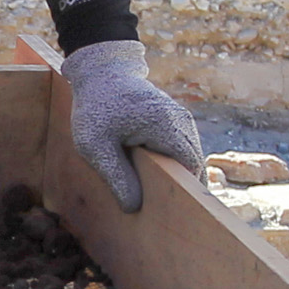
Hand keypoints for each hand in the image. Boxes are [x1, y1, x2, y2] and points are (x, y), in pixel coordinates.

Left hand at [63, 39, 201, 210]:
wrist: (101, 72)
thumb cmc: (95, 106)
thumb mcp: (94, 145)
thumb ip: (115, 176)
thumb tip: (134, 207)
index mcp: (166, 126)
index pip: (190, 169)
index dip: (185, 194)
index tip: (173, 215)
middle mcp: (182, 122)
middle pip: (194, 166)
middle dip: (181, 189)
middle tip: (167, 217)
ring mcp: (182, 120)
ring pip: (189, 159)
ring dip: (177, 177)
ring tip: (162, 201)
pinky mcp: (176, 122)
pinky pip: (181, 151)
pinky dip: (172, 166)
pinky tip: (156, 182)